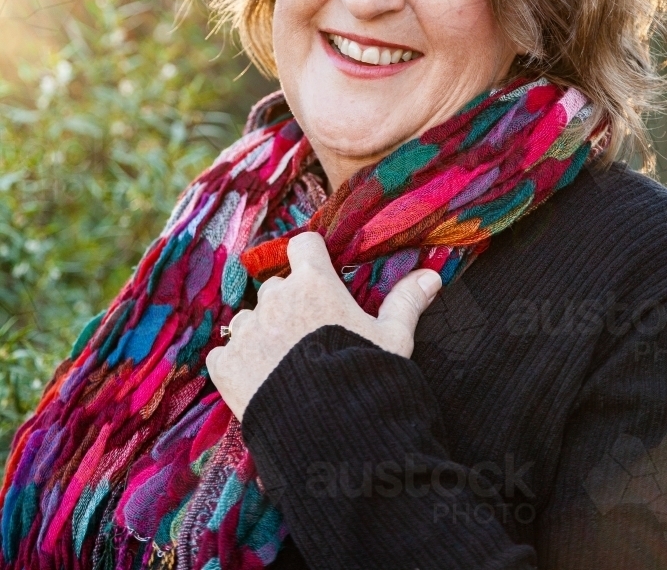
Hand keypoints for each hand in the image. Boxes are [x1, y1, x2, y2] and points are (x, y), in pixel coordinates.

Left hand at [206, 231, 441, 421]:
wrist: (332, 437)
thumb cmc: (367, 379)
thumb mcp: (394, 340)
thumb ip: (406, 302)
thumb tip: (432, 276)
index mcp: (314, 283)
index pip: (303, 245)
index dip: (311, 259)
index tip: (318, 277)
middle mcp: (275, 298)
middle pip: (277, 286)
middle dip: (290, 304)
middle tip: (310, 337)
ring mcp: (246, 330)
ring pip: (249, 318)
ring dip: (262, 333)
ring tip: (286, 367)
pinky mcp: (225, 363)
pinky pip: (225, 352)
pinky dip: (238, 362)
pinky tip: (261, 382)